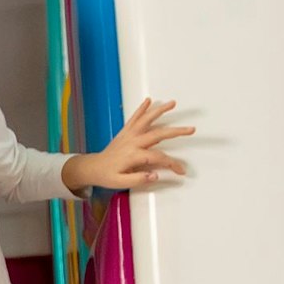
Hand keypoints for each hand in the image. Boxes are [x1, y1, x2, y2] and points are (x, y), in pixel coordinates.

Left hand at [67, 98, 192, 191]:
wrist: (92, 167)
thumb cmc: (106, 175)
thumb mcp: (120, 182)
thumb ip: (138, 179)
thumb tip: (155, 175)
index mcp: (133, 155)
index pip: (158, 158)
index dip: (172, 164)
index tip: (181, 170)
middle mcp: (132, 142)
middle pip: (158, 134)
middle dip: (176, 131)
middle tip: (191, 129)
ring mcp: (128, 135)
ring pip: (146, 120)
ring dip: (159, 111)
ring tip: (172, 103)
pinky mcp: (125, 132)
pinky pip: (134, 118)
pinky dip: (141, 109)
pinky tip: (148, 100)